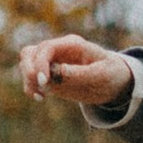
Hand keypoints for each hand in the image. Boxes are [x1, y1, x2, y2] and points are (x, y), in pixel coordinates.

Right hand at [18, 31, 136, 114]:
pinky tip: (41, 97)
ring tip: (40, 95)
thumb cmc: (111, 74)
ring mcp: (52, 62)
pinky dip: (31, 86)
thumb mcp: (101, 75)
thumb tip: (57, 72)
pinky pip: (32, 77)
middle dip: (30, 70)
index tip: (44, 81)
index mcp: (72, 45)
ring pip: (27, 63)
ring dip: (28, 79)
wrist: (115, 82)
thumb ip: (79, 73)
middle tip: (41, 88)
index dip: (41, 63)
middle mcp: (59, 51)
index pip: (46, 48)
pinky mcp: (50, 75)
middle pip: (30, 53)